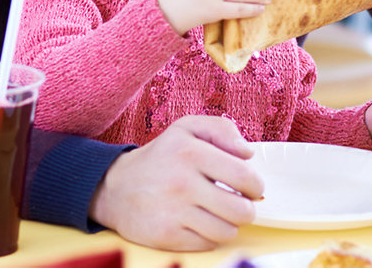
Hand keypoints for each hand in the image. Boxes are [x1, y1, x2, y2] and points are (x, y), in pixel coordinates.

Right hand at [89, 115, 261, 250]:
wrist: (115, 187)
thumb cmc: (161, 156)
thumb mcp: (187, 128)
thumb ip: (222, 129)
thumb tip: (248, 153)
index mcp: (191, 152)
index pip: (245, 176)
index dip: (256, 186)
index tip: (251, 188)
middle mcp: (182, 183)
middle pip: (241, 210)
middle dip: (247, 209)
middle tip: (239, 203)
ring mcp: (173, 212)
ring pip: (227, 231)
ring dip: (230, 224)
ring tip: (220, 213)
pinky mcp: (165, 236)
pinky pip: (207, 244)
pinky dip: (210, 236)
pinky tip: (201, 223)